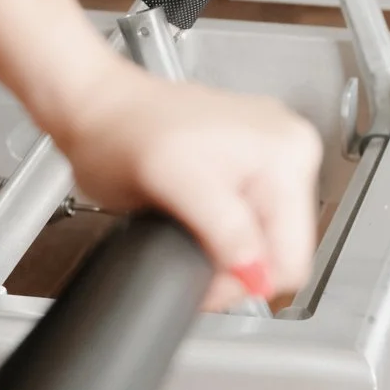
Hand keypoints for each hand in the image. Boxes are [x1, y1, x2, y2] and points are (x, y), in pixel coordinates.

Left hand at [46, 58, 323, 303]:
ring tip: (187, 227)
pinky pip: (249, 225)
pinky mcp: (248, 166)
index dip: (245, 281)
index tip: (205, 279)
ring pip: (265, 243)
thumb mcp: (175, 182)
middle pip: (282, 251)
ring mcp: (270, 157)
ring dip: (227, 251)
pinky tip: (195, 218)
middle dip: (236, 266)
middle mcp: (288, 150)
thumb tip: (256, 273)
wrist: (97, 108)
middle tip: (189, 253)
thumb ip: (224, 228)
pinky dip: (222, 235)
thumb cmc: (123, 128)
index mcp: (287, 152)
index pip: (292, 257)